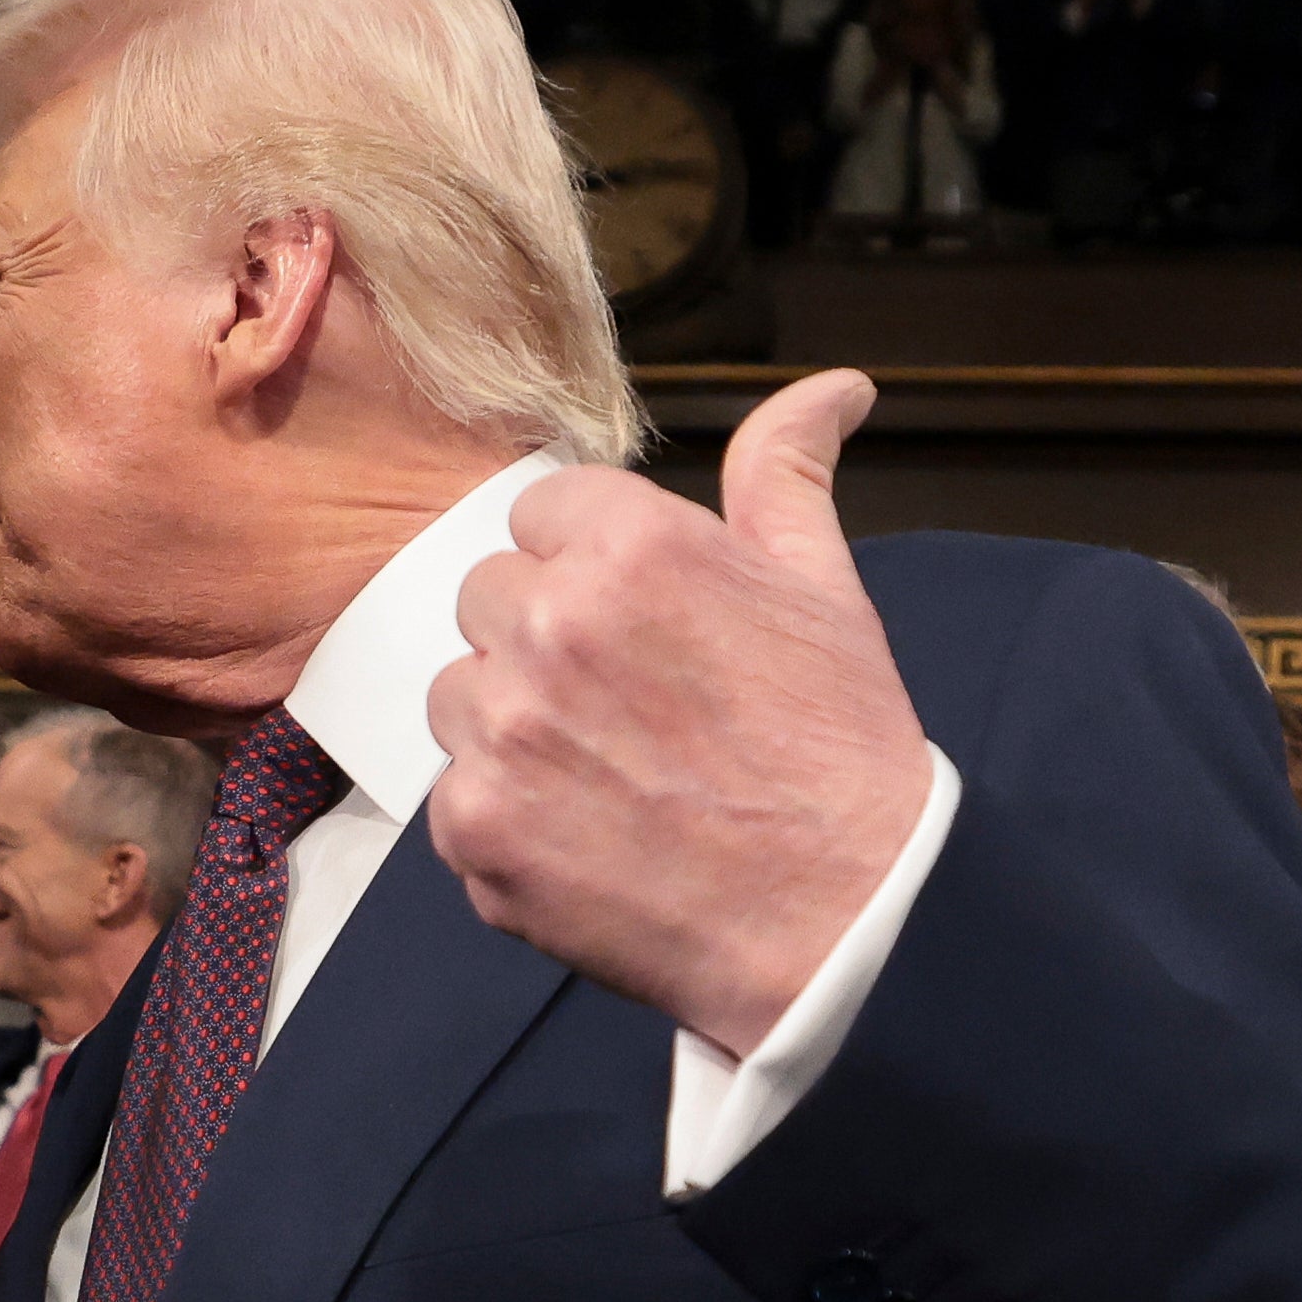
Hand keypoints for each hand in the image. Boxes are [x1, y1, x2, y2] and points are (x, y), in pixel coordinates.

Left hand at [429, 371, 933, 1058]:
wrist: (845, 915)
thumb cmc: (840, 747)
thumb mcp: (826, 586)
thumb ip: (789, 471)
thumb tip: (836, 385)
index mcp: (631, 543)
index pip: (540, 516)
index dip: (593, 570)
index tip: (644, 628)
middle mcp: (550, 621)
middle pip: (490, 600)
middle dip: (547, 644)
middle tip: (637, 709)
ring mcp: (504, 728)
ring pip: (461, 696)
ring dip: (516, 729)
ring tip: (614, 776)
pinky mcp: (475, 827)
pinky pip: (456, 798)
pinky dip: (511, 822)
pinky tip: (594, 838)